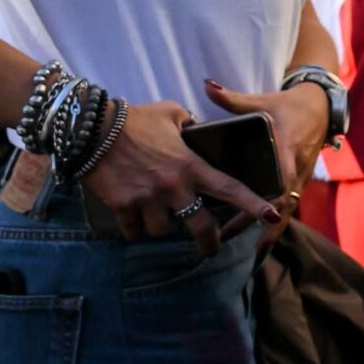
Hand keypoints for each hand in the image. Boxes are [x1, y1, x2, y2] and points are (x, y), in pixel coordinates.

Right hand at [83, 101, 282, 254]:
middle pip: (200, 226)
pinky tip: (131, 216)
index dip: (253, 205)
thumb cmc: (134, 119)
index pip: (230, 189)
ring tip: (154, 213)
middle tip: (210, 249)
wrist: (91, 129)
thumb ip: (190, 125)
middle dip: (208, 242)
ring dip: (160, 226)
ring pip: (162, 230)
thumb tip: (198, 129)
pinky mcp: (122, 207)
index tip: (272, 216)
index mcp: (191, 166)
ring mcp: (147, 199)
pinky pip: (133, 230)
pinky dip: (133, 227)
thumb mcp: (171, 114)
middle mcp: (174, 187)